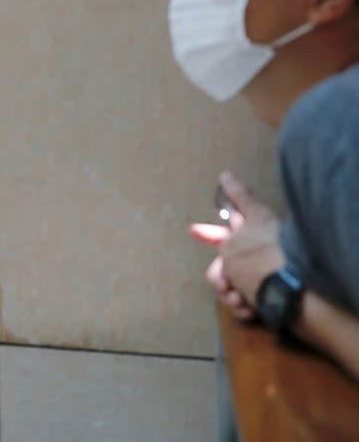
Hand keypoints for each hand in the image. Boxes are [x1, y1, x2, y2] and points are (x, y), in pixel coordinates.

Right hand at [190, 172, 283, 319]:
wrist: (290, 291)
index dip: (210, 229)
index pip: (229, 225)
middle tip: (226, 284)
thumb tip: (226, 174)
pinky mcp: (267, 300)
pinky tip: (250, 308)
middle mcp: (256, 254)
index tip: (193, 229)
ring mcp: (262, 278)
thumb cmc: (259, 257)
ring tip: (238, 299)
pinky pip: (244, 304)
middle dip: (219, 276)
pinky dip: (243, 307)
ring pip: (230, 287)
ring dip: (229, 294)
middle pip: (223, 265)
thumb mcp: (245, 228)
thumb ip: (235, 203)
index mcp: (251, 235)